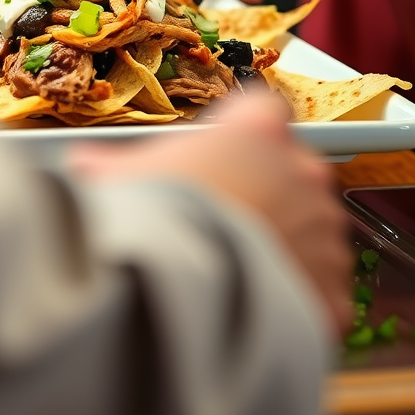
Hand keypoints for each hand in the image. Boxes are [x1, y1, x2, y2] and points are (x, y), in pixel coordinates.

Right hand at [70, 94, 351, 333]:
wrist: (175, 296)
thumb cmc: (147, 223)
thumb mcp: (111, 178)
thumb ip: (106, 166)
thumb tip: (83, 167)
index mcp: (255, 130)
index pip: (264, 109)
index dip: (243, 130)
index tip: (224, 150)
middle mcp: (300, 173)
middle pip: (293, 171)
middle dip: (265, 191)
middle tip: (220, 217)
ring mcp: (323, 233)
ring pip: (313, 230)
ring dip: (284, 243)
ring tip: (234, 268)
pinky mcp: (331, 292)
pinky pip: (322, 290)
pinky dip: (297, 298)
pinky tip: (256, 306)